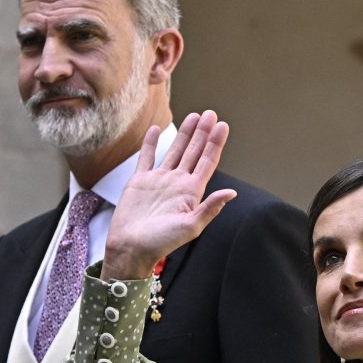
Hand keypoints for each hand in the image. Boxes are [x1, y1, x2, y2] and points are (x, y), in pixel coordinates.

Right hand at [102, 111, 235, 279]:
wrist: (130, 248)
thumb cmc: (160, 242)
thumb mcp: (190, 227)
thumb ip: (210, 208)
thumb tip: (232, 193)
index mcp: (191, 192)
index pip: (207, 162)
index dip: (215, 143)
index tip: (223, 126)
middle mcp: (177, 183)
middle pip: (194, 152)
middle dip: (203, 133)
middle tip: (211, 114)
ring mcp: (159, 181)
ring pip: (174, 151)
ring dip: (184, 134)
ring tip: (194, 116)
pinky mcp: (140, 181)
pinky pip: (147, 157)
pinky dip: (150, 143)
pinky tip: (155, 129)